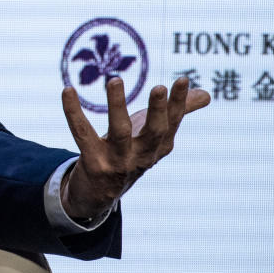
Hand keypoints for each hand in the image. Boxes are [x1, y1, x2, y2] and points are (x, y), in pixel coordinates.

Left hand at [61, 76, 209, 220]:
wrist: (99, 192)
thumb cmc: (130, 152)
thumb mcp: (153, 134)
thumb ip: (178, 112)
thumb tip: (206, 94)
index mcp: (159, 147)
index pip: (172, 123)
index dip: (179, 103)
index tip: (182, 80)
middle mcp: (142, 156)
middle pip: (154, 133)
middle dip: (158, 111)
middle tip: (159, 87)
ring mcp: (117, 161)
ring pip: (119, 133)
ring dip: (117, 106)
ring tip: (115, 80)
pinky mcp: (92, 162)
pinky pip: (81, 133)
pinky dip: (73, 111)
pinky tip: (67, 90)